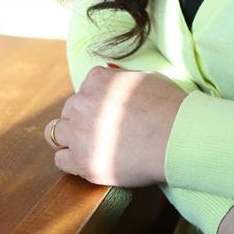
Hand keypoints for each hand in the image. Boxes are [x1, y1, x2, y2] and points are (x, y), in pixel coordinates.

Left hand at [44, 65, 186, 186]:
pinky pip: (60, 160)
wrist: (177, 136)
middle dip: (83, 117)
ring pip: (56, 133)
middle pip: (70, 109)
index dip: (98, 99)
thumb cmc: (169, 105)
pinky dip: (71, 160)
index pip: (86, 86)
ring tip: (89, 144)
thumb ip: (123, 77)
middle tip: (103, 129)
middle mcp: (82, 103)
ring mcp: (79, 133)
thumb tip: (112, 71)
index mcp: (97, 79)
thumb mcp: (147, 77)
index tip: (111, 110)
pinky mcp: (83, 162)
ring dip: (70, 137)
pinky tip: (89, 160)